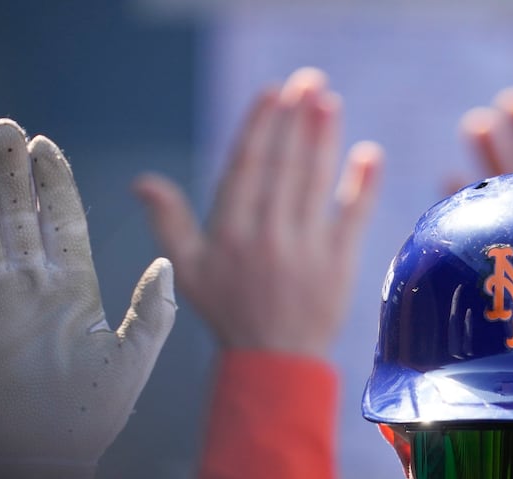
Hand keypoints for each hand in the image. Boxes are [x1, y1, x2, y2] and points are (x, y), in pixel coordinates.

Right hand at [0, 119, 174, 478]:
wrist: (47, 459)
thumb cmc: (93, 415)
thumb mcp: (134, 358)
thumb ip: (154, 311)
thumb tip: (167, 263)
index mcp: (73, 290)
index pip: (61, 223)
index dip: (54, 184)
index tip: (48, 145)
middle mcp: (31, 287)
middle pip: (18, 215)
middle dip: (12, 171)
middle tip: (7, 128)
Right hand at [134, 67, 382, 357]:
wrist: (275, 362)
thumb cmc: (230, 312)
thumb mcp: (189, 270)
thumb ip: (169, 223)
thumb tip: (142, 182)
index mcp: (229, 232)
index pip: (246, 167)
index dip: (260, 126)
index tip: (273, 92)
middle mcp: (265, 237)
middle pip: (283, 167)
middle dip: (296, 120)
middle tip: (309, 82)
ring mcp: (304, 252)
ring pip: (314, 185)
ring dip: (325, 140)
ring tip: (331, 103)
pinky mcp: (339, 267)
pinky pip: (352, 219)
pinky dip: (362, 186)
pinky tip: (370, 155)